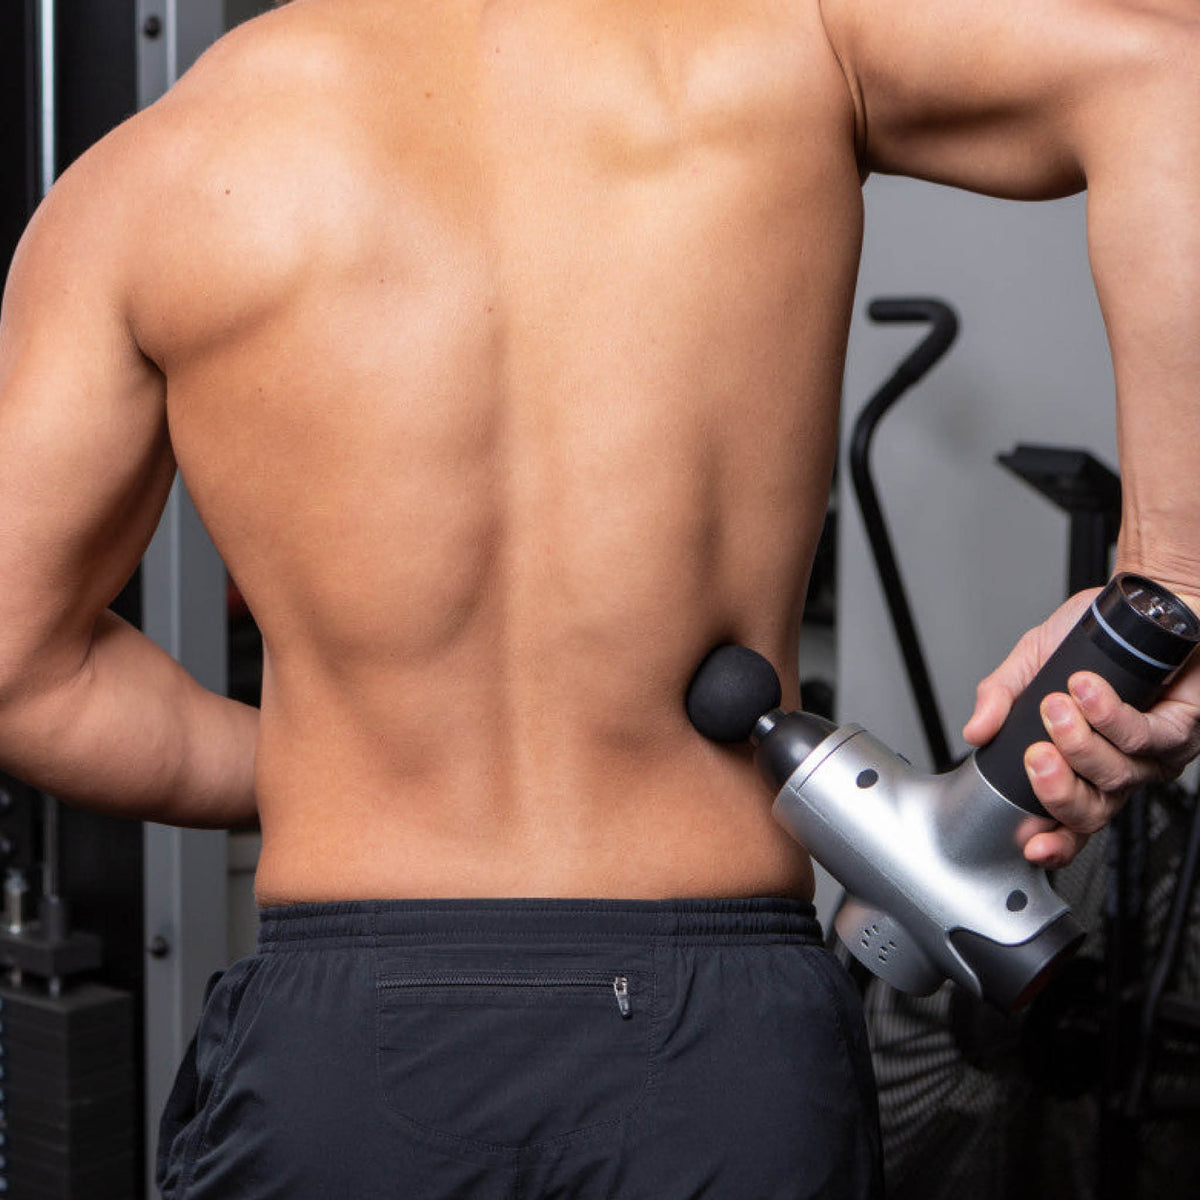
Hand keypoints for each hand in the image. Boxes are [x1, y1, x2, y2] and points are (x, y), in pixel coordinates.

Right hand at [962, 589, 1199, 869]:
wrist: (1140, 602)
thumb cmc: (1095, 636)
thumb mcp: (1031, 664)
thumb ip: (1001, 697)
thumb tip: (976, 731)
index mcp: (1084, 767)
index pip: (1071, 821)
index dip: (1054, 842)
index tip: (1031, 843)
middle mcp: (1121, 769)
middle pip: (1093, 812)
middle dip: (1057, 790)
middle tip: (1034, 756)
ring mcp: (1153, 754)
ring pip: (1116, 774)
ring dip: (1080, 743)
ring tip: (1056, 704)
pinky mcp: (1181, 727)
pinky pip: (1143, 736)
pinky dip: (1110, 716)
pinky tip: (1088, 691)